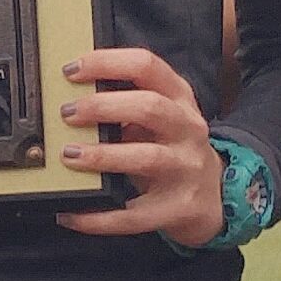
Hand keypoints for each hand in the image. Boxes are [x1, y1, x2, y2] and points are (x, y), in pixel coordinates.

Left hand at [54, 47, 223, 247]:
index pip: (147, 66)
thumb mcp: (160, 118)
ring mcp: (186, 170)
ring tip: (69, 156)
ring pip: (147, 157)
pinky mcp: (178, 208)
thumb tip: (67, 98)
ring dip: (103, 155)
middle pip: (150, 107)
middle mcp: (187, 129)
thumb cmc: (171, 149)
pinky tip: (71, 215)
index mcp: (179, 98)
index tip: (71, 70)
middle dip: (103, 107)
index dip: (107, 63)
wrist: (213, 199)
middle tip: (67, 114)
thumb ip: (125, 103)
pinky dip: (100, 217)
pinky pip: (135, 216)